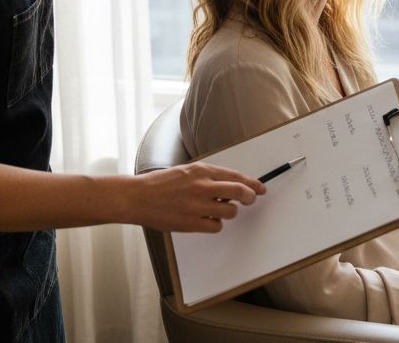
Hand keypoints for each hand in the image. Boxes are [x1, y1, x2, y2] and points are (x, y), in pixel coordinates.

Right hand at [127, 161, 263, 232]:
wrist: (137, 197)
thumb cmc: (160, 185)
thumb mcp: (186, 172)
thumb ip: (208, 177)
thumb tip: (230, 186)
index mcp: (202, 171)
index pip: (236, 176)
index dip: (252, 183)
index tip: (261, 187)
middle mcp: (202, 186)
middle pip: (240, 192)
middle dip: (250, 197)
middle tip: (251, 200)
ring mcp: (197, 205)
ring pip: (230, 212)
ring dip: (228, 213)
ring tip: (215, 210)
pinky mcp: (191, 222)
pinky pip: (216, 226)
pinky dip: (214, 225)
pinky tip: (205, 220)